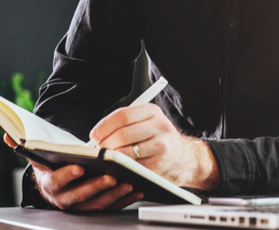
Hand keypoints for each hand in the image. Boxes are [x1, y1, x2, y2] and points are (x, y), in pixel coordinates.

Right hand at [4, 134, 142, 209]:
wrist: (60, 179)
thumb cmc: (54, 163)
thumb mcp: (40, 154)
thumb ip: (26, 145)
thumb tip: (9, 135)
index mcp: (50, 183)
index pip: (56, 181)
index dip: (67, 175)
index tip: (80, 167)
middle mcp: (64, 198)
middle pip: (79, 197)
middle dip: (95, 187)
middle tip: (112, 177)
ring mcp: (81, 206)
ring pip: (97, 205)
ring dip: (113, 195)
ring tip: (129, 183)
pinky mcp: (97, 208)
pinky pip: (111, 207)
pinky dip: (124, 200)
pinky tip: (137, 190)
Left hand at [89, 103, 220, 189]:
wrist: (183, 157)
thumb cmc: (158, 139)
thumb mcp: (147, 122)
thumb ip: (124, 123)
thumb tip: (97, 135)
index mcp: (152, 111)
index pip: (123, 116)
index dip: (104, 126)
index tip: (95, 135)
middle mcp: (160, 126)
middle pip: (123, 134)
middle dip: (105, 144)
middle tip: (99, 150)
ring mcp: (161, 145)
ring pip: (126, 152)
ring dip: (112, 158)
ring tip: (108, 158)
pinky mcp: (160, 164)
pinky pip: (133, 166)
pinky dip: (122, 167)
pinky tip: (120, 166)